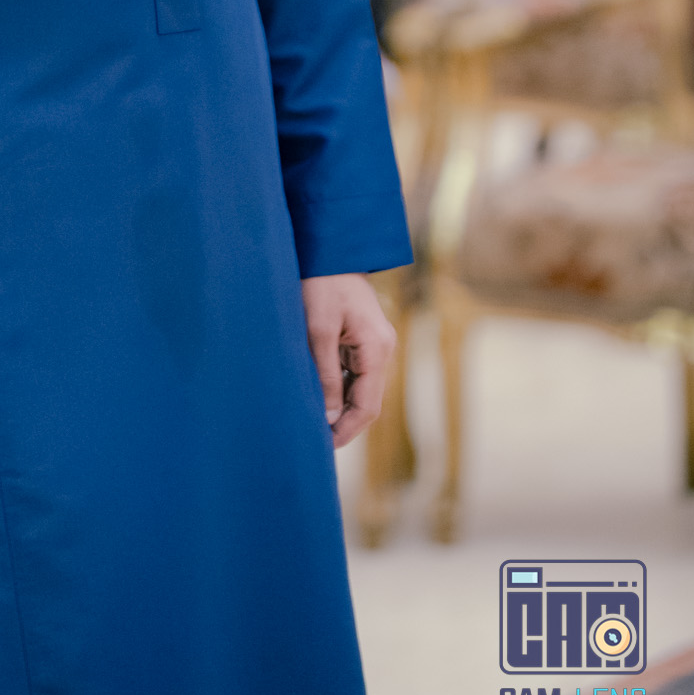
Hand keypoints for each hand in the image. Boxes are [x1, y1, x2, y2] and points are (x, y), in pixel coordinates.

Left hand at [301, 273, 396, 449]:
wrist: (327, 247)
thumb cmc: (320, 283)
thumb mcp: (317, 330)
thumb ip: (325, 375)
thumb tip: (330, 417)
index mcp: (376, 349)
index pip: (367, 406)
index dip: (347, 430)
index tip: (324, 447)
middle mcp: (382, 349)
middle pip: (366, 400)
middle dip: (343, 422)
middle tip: (314, 440)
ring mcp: (374, 343)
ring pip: (359, 387)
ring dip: (339, 405)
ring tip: (311, 421)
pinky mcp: (362, 337)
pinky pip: (353, 371)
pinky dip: (337, 386)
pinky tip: (316, 394)